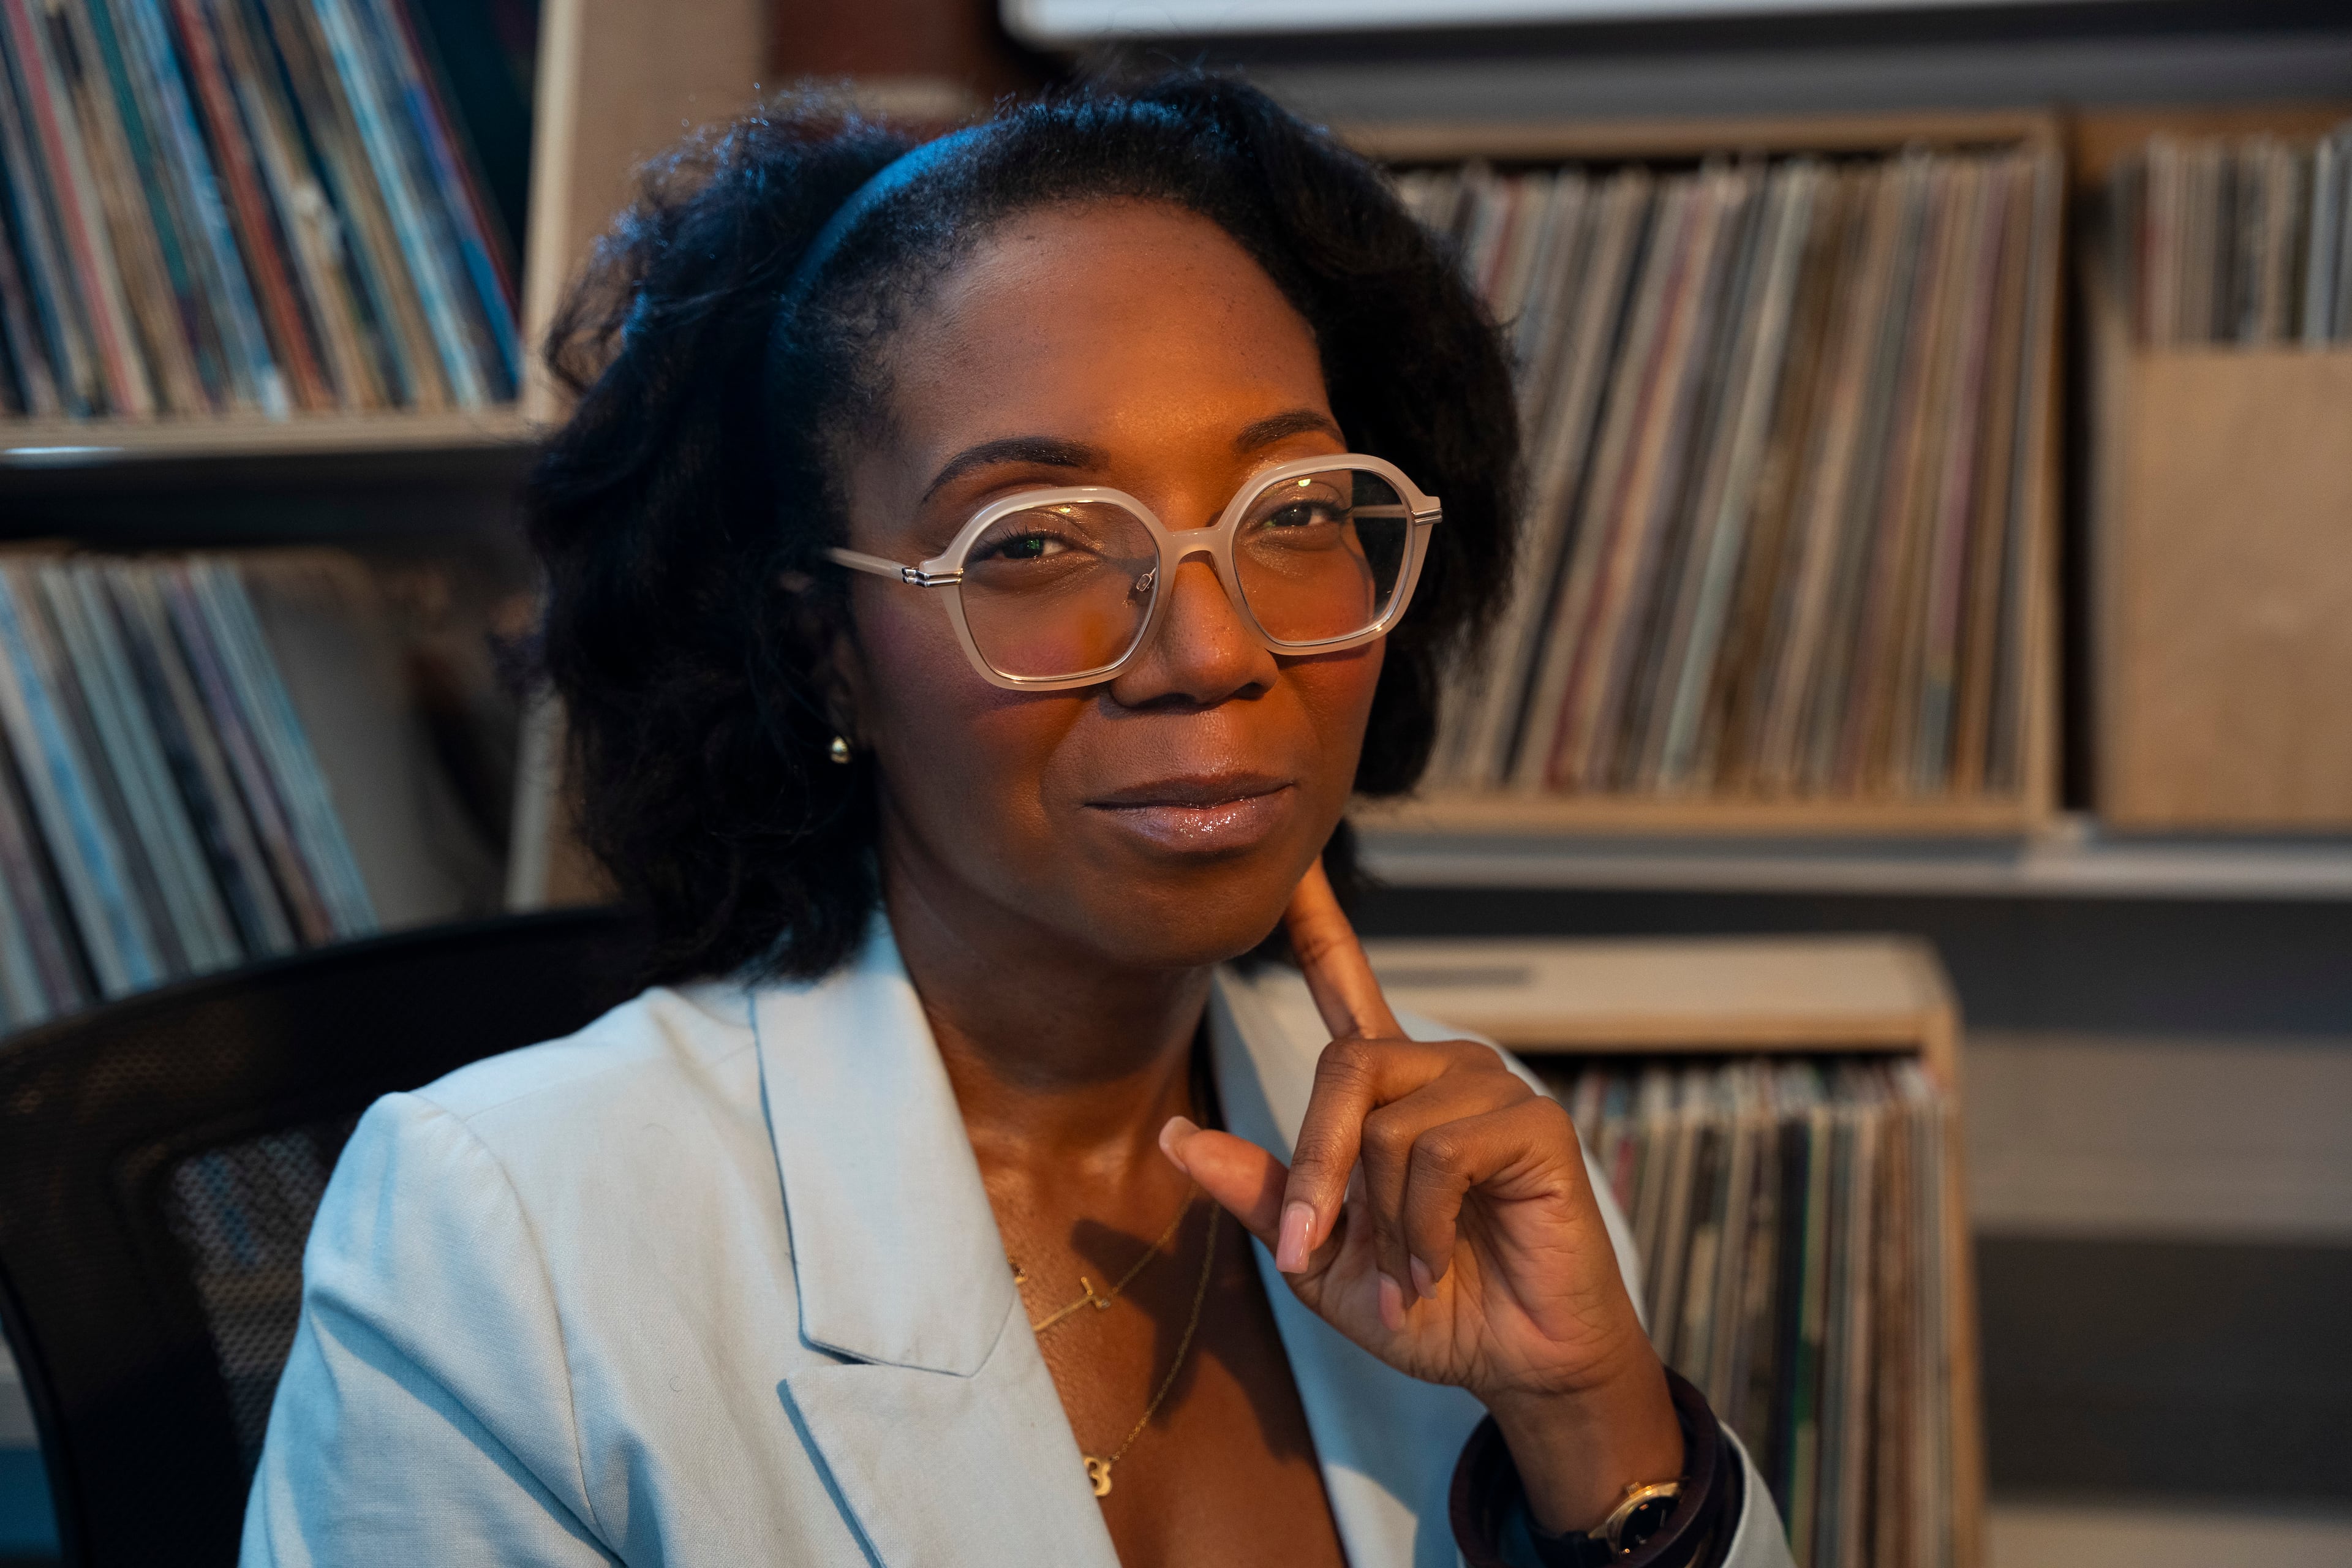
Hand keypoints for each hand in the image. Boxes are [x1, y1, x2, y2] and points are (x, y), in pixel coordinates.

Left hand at [1159, 860, 1682, 1532]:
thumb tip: (1175, 1135)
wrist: (1513, 1364)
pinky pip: (1440, 1154)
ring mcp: (1491, 1087)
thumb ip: (1258, 1192)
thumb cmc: (1425, 1307)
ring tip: (1410, 1268)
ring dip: (1381, 1218)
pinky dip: (1422, 1227)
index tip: (1292, 859)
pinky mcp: (1533, 1123)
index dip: (1316, 920)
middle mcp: (1440, 1068)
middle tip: (1315, 1249)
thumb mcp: (1318, 1255)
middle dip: (1317, 1170)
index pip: (1344, 981)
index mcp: (1386, 1089)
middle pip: (1343, 1069)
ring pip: (1387, 1123)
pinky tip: (1438, 1264)